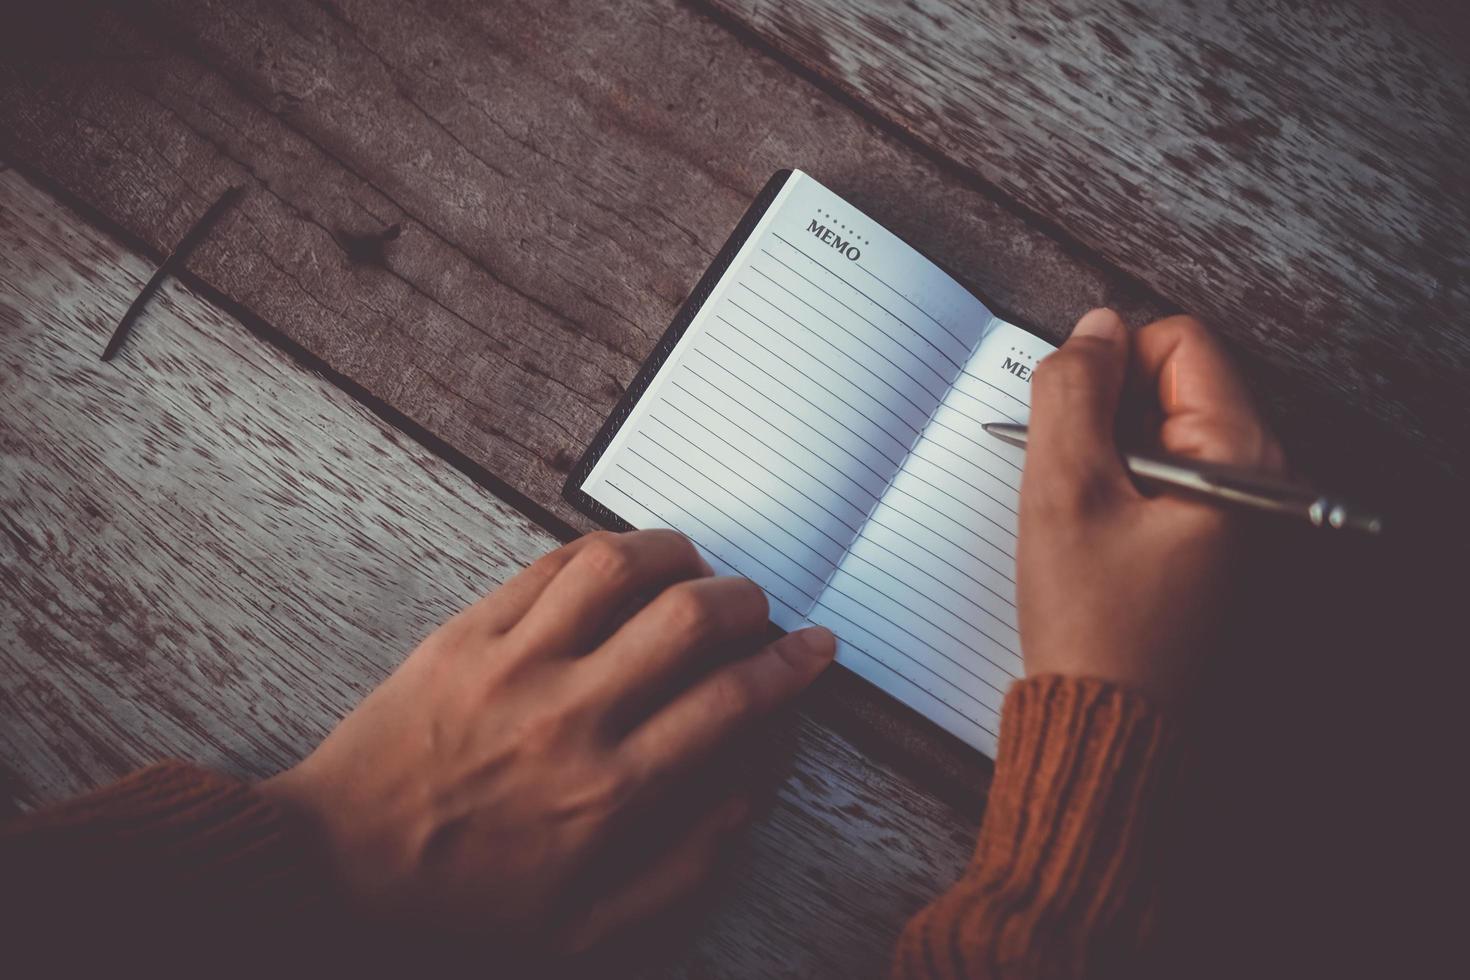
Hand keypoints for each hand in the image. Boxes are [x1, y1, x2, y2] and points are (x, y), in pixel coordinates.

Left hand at [260, 529, 833, 952]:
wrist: (330, 867)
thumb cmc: (456, 902)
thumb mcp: (583, 926)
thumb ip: (683, 867)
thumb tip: (750, 792)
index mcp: (607, 791)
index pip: (730, 701)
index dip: (789, 666)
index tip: (810, 650)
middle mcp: (569, 715)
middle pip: (690, 618)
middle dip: (746, 601)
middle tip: (754, 610)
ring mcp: (512, 663)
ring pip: (619, 566)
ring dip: (676, 554)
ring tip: (691, 570)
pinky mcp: (466, 632)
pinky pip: (549, 565)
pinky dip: (601, 552)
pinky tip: (618, 567)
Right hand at [1017, 309, 1283, 703]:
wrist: (1107, 727)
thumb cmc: (1092, 626)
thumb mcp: (1064, 491)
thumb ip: (1074, 391)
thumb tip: (1093, 328)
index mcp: (1241, 459)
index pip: (1180, 344)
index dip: (1111, 364)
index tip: (1073, 422)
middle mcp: (1260, 479)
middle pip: (1176, 385)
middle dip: (1108, 413)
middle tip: (1073, 478)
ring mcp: (1242, 513)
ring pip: (1162, 431)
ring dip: (1108, 454)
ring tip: (1082, 516)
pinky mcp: (1216, 541)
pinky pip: (1165, 476)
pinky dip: (1120, 488)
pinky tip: (1094, 537)